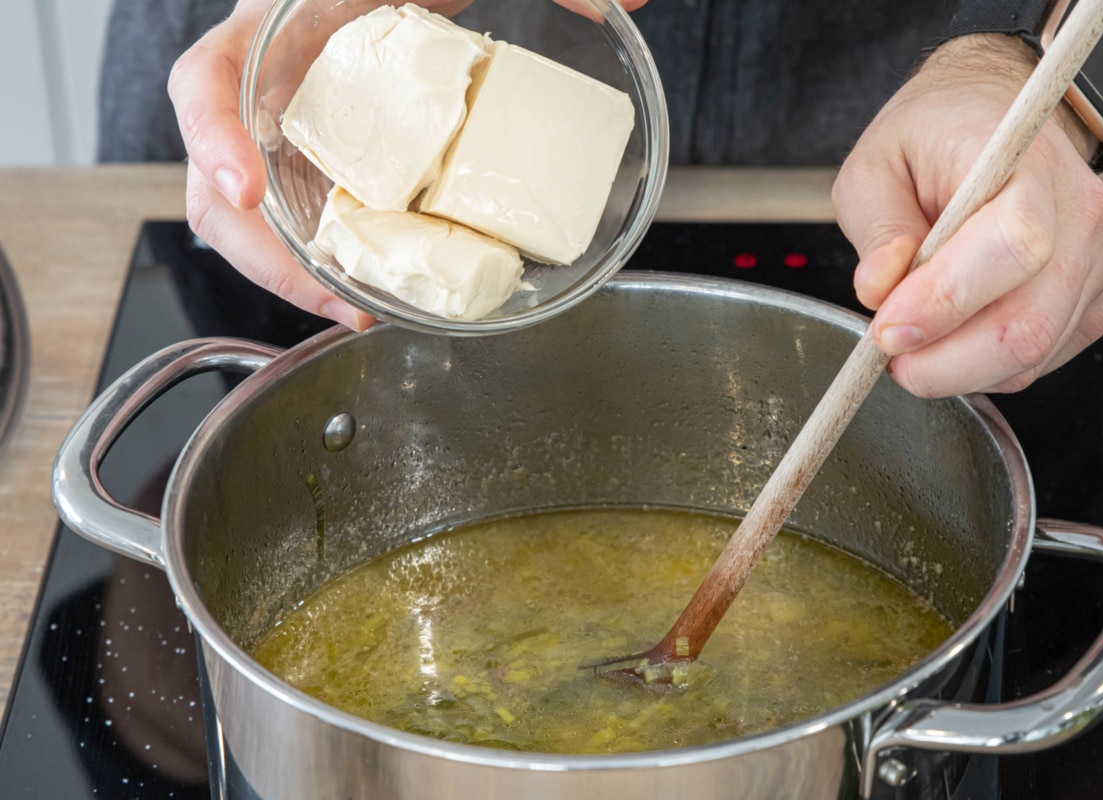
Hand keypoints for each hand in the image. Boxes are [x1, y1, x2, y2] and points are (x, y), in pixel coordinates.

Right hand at [168, 0, 646, 329]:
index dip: (210, 136)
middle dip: (264, 254)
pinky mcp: (319, 169)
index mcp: (283, 30)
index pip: (205, 77)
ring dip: (297, 279)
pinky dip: (327, 267)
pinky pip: (301, 225)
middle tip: (334, 299)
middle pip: (219, 183)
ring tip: (360, 313)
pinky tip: (372, 292)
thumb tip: (632, 0)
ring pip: (254, 222)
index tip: (242, 191)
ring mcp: (292, 137)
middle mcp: (273, 92)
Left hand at [832, 35, 1102, 397]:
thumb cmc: (931, 140)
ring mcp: (1094, 262)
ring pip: (1033, 354)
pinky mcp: (1092, 302)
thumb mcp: (875, 165)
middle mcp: (1078, 213)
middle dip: (945, 362)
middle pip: (1028, 323)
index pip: (1012, 246)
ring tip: (912, 343)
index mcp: (1027, 162)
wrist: (992, 121)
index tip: (886, 329)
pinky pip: (1040, 361)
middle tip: (888, 356)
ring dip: (958, 369)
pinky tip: (950, 338)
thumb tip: (879, 290)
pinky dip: (983, 368)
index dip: (945, 301)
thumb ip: (877, 227)